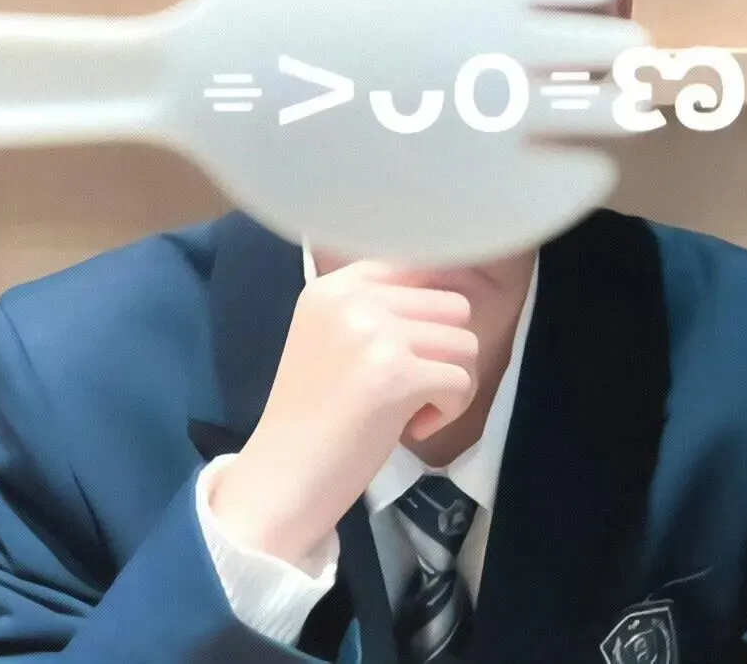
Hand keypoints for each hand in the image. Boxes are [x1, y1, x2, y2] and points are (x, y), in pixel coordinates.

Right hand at [209, 260, 477, 563]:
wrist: (281, 478)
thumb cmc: (312, 416)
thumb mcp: (333, 336)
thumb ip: (380, 308)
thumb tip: (454, 284)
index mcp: (335, 285)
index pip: (418, 268)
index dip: (432, 314)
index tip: (416, 350)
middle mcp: (353, 298)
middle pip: (452, 305)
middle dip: (446, 351)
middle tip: (414, 387)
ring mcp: (375, 333)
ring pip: (465, 342)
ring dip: (452, 382)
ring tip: (413, 408)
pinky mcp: (397, 374)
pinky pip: (462, 381)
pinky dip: (450, 411)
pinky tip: (413, 428)